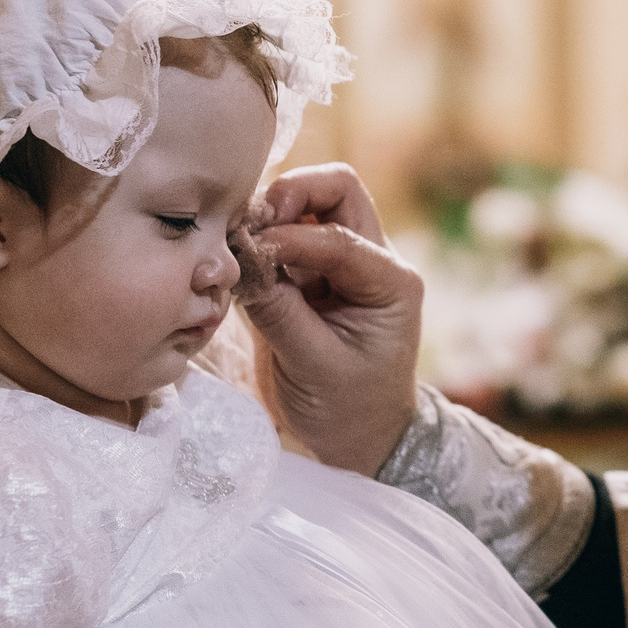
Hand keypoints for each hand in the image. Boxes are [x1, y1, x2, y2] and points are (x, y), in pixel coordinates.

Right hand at [229, 165, 422, 474]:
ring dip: (270, 215)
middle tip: (249, 227)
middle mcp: (373, 261)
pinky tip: (235, 261)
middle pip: (335, 189)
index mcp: (391, 281)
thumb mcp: (314, 366)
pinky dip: (258, 241)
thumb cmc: (349, 409)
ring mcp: (341, 264)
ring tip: (235, 245)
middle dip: (289, 195)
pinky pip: (284, 237)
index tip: (248, 255)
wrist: (359, 439)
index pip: (339, 233)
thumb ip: (278, 310)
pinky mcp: (311, 276)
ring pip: (307, 206)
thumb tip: (241, 258)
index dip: (289, 237)